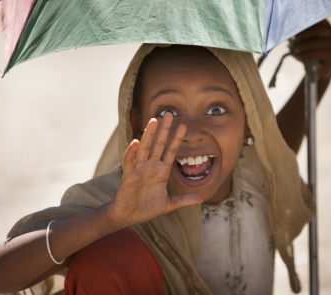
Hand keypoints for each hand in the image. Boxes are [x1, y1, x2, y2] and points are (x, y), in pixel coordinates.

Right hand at [107, 112, 202, 226]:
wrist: (129, 216)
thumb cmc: (146, 208)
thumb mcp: (168, 205)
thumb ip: (183, 200)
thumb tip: (201, 199)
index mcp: (161, 171)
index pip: (170, 151)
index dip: (176, 139)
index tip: (183, 126)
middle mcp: (151, 166)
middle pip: (158, 144)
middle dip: (163, 130)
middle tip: (169, 114)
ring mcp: (140, 169)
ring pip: (145, 148)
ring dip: (149, 134)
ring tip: (153, 121)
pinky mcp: (129, 175)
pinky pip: (130, 161)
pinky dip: (132, 152)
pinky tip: (136, 142)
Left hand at [293, 19, 330, 81]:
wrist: (321, 67)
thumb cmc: (311, 50)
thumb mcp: (306, 40)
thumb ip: (302, 34)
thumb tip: (292, 31)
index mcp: (325, 25)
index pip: (317, 19)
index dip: (307, 22)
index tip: (297, 28)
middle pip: (319, 29)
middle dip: (305, 34)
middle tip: (295, 40)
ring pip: (317, 42)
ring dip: (304, 46)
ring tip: (296, 50)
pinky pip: (317, 53)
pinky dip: (306, 55)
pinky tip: (299, 57)